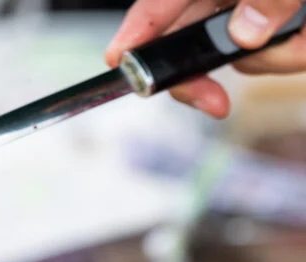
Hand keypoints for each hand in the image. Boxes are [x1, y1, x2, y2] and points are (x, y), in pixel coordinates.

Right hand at [105, 0, 305, 117]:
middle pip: (191, 40)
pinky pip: (277, 57)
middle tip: (214, 106)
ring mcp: (255, 15)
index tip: (119, 59)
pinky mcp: (279, 31)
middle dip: (203, 77)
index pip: (164, 1)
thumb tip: (247, 34)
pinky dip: (299, 53)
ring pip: (243, 57)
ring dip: (280, 58)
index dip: (138, 31)